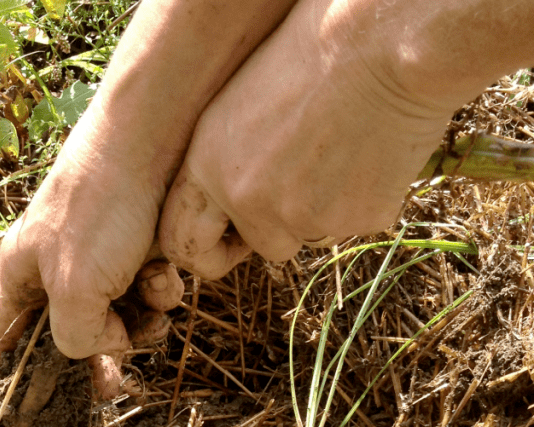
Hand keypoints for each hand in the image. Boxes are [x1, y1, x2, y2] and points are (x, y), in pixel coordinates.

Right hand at [0, 146, 183, 398]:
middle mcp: (55, 266)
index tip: (52, 405)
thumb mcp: (74, 288)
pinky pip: (149, 290)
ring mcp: (99, 255)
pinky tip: (167, 272)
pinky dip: (162, 289)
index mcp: (20, 273)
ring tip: (152, 296)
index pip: (8, 339)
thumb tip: (98, 351)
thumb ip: (72, 338)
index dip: (25, 376)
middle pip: (72, 334)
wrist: (156, 141)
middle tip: (118, 375)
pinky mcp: (138, 246)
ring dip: (141, 319)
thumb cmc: (101, 210)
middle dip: (101, 348)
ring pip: (118, 315)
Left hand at [157, 0, 457, 278]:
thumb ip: (229, 161)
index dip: (211, 245)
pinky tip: (372, 150)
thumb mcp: (241, 105)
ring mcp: (300, 216)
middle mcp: (246, 201)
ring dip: (325, 210)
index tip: (232, 236)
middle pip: (262, 246)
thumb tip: (229, 207)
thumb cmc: (313, 51)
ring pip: (313, 235)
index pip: (184, 241)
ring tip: (341, 149)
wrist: (383, 41)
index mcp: (208, 168)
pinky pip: (357, 222)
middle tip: (304, 196)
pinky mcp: (354, 219)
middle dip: (280, 232)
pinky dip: (366, 198)